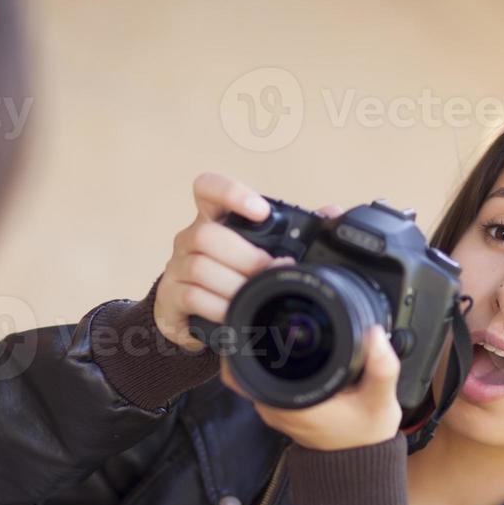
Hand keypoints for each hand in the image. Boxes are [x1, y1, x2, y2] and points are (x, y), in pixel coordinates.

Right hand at [153, 173, 291, 352]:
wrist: (197, 316)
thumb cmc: (234, 276)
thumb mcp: (260, 252)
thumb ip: (293, 233)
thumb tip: (333, 213)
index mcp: (213, 219)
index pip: (207, 188)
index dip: (230, 193)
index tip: (261, 211)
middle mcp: (189, 238)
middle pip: (205, 235)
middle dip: (244, 255)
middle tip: (269, 269)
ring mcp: (176, 267)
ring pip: (200, 268)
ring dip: (234, 284)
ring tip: (255, 295)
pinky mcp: (170, 296)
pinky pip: (192, 297)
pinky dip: (219, 307)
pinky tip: (234, 312)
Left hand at [220, 323, 403, 450]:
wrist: (361, 462)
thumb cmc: (366, 435)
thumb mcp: (380, 401)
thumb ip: (381, 368)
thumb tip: (374, 334)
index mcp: (290, 405)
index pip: (242, 372)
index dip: (239, 342)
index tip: (250, 318)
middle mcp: (274, 408)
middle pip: (243, 366)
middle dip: (252, 337)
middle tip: (268, 312)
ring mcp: (275, 409)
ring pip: (253, 371)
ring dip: (262, 349)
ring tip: (278, 325)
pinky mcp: (282, 407)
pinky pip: (266, 379)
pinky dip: (273, 362)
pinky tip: (290, 347)